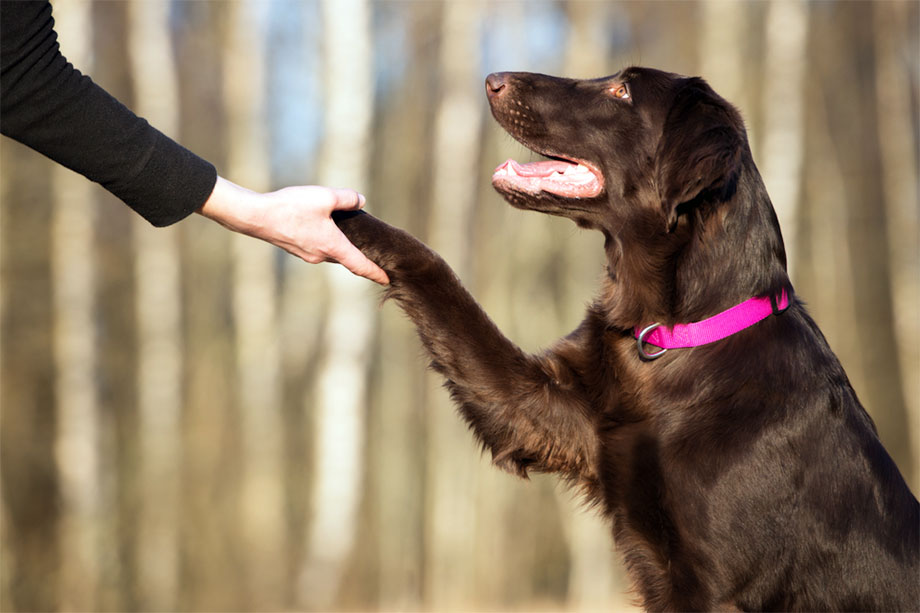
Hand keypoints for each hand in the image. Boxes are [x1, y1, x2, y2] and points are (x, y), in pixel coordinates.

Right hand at [197, 176, 388, 284]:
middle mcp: (321, 255)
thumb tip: (360, 200)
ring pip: (332, 252)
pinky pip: (319, 247)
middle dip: (361, 257)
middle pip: (347, 258)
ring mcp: (308, 254)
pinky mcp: (296, 248)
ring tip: (352, 235)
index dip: (376, 273)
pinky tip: (326, 227)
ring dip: (343, 247)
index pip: (360, 265)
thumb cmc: (291, 207)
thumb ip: (347, 199)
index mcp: (333, 246)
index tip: (388, 280)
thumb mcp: (324, 197)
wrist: (256, 216)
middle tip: (376, 253)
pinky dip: (328, 242)